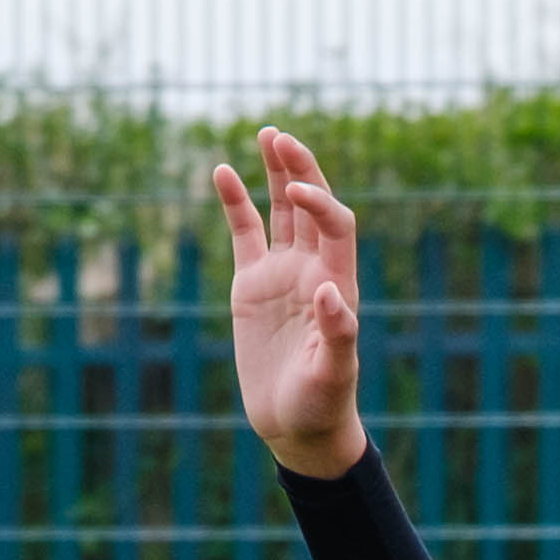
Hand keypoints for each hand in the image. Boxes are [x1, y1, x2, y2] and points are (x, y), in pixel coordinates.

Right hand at [213, 129, 369, 481]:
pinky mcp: (252, 284)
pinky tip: (222, 172)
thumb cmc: (322, 403)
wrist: (296, 425)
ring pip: (281, 210)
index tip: (296, 192)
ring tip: (267, 134)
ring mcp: (282, 273)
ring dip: (275, 173)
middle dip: (299, 169)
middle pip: (311, 204)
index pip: (335, 224)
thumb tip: (328, 290)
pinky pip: (244, 233)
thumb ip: (337, 333)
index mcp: (337, 282)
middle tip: (280, 137)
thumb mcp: (333, 374)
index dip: (320, 202)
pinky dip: (235, 203)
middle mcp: (312, 268)